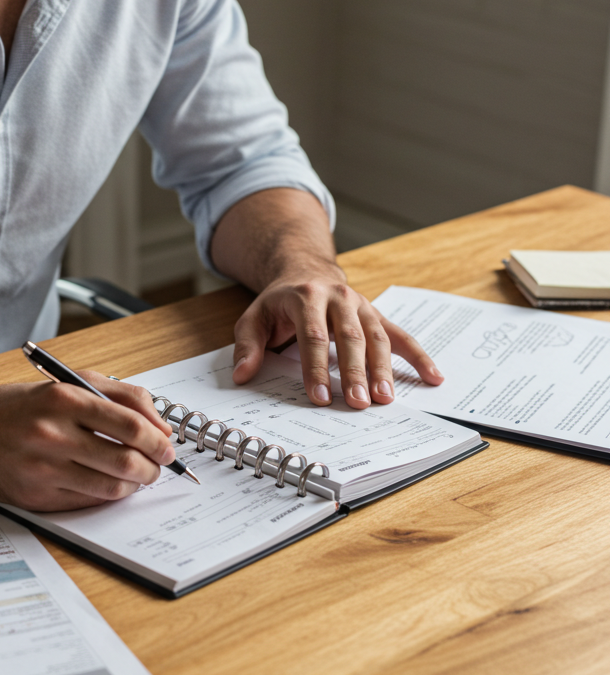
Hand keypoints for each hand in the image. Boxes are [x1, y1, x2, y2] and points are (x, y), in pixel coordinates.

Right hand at [0, 372, 174, 511]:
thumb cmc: (18, 405)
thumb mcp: (66, 382)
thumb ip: (118, 394)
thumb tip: (159, 423)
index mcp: (63, 399)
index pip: (131, 425)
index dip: (159, 440)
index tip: (167, 445)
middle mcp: (52, 434)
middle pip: (126, 460)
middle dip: (154, 467)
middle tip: (159, 465)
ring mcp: (43, 469)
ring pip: (111, 487)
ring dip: (135, 484)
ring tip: (138, 476)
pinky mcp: (35, 496)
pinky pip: (87, 501)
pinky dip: (107, 495)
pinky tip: (110, 484)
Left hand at [231, 267, 443, 408]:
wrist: (304, 271)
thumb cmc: (279, 303)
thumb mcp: (254, 317)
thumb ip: (248, 345)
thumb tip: (242, 374)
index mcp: (306, 297)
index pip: (313, 336)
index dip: (316, 368)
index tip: (320, 397)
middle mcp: (338, 298)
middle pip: (349, 337)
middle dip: (355, 372)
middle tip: (359, 402)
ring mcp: (361, 305)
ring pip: (377, 337)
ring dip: (384, 369)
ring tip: (386, 399)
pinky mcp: (377, 314)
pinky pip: (401, 335)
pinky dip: (419, 356)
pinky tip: (433, 377)